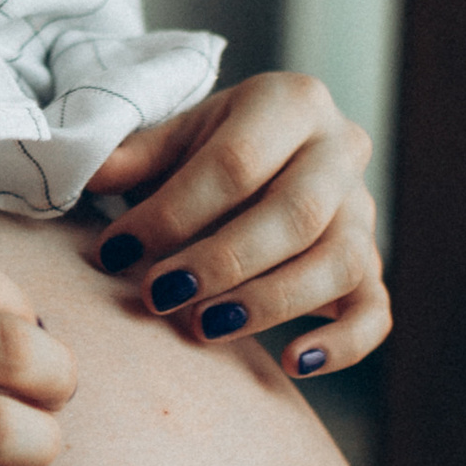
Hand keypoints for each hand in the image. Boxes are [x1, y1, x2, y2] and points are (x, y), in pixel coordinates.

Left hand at [84, 73, 388, 377]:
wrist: (262, 158)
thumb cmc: (206, 152)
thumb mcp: (170, 139)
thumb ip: (133, 158)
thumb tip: (89, 175)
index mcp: (292, 102)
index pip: (237, 162)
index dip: (174, 212)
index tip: (117, 252)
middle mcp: (341, 150)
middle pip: (295, 213)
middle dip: (223, 262)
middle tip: (160, 297)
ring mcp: (363, 210)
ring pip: (340, 262)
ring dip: (272, 302)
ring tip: (207, 329)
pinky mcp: (372, 266)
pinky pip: (376, 310)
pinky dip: (343, 343)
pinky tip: (295, 363)